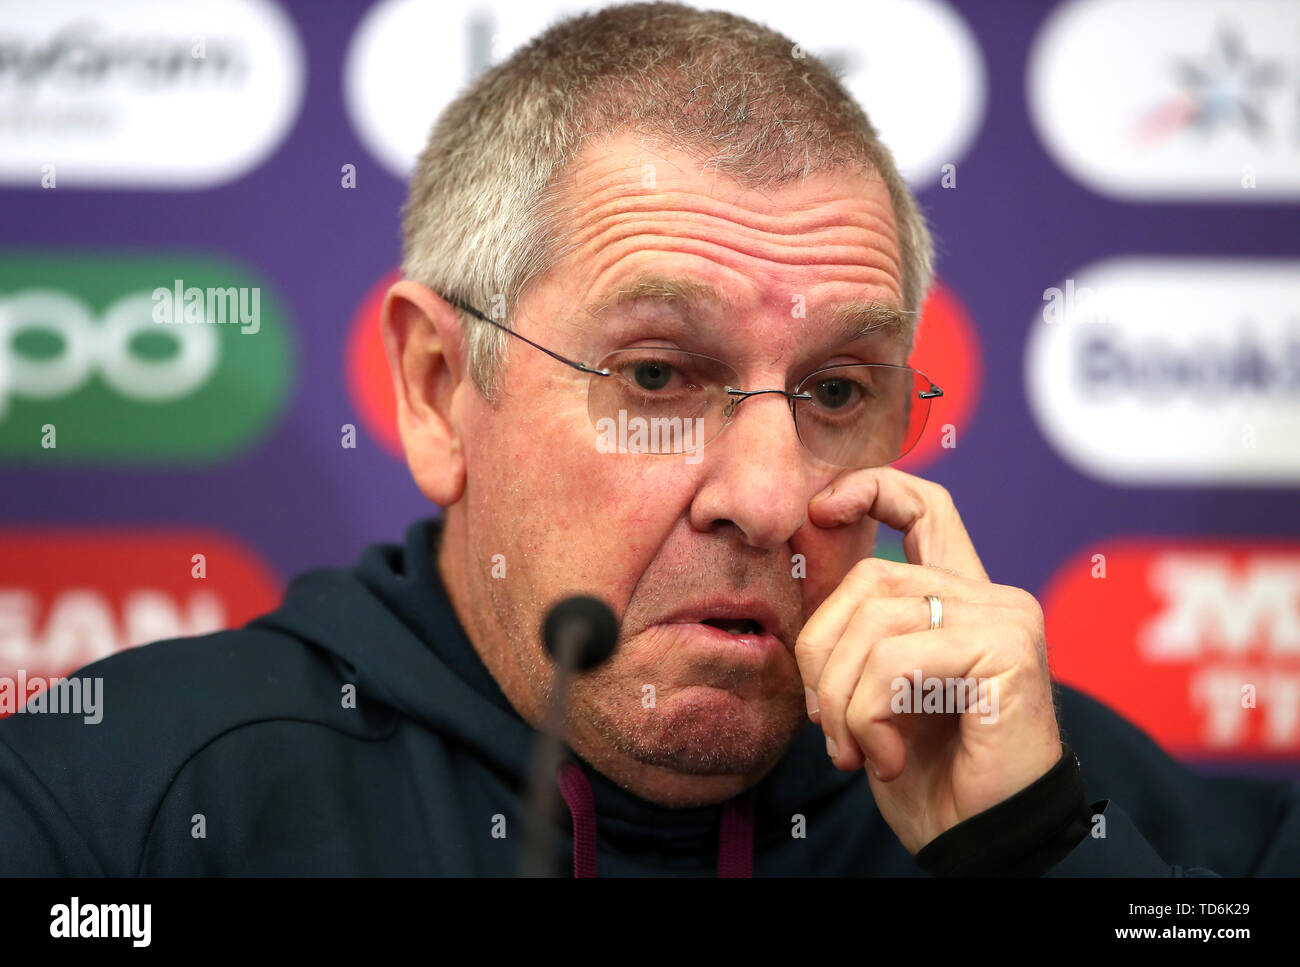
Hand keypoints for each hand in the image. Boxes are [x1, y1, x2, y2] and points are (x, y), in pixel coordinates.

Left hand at [797, 466, 1061, 854]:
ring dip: (841, 698)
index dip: (871, 488)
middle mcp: (990, 597)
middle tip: (825, 724)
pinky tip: (886, 759)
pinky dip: (869, 715)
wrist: (979, 843)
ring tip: (856, 750)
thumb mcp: (872, 688)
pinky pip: (896, 660)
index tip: (821, 510)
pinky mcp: (1008, 651)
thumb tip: (804, 565)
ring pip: (875, 620)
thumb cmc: (927, 772)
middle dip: (821, 652)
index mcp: (960, 599)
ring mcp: (1005, 618)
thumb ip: (855, 629)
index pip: (925, 506)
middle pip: (870, 576)